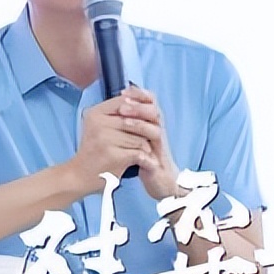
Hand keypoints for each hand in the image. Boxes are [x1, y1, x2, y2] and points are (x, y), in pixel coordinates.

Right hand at [66, 95, 151, 194]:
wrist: (79, 176)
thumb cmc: (93, 151)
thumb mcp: (98, 126)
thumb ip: (115, 114)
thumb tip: (140, 100)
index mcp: (95, 113)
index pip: (125, 102)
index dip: (139, 110)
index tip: (146, 120)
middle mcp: (98, 123)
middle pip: (134, 120)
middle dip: (145, 131)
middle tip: (149, 140)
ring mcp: (104, 138)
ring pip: (138, 137)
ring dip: (145, 147)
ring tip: (145, 153)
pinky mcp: (112, 155)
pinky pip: (137, 152)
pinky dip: (144, 159)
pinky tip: (144, 162)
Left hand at [115, 86, 179, 200]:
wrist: (160, 183)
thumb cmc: (145, 160)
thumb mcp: (135, 141)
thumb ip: (128, 127)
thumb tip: (112, 112)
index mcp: (152, 123)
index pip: (149, 101)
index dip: (138, 94)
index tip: (123, 91)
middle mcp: (158, 128)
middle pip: (153, 105)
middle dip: (137, 99)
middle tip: (123, 96)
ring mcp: (161, 140)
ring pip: (155, 118)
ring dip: (139, 112)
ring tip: (123, 109)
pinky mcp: (160, 152)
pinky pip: (155, 137)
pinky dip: (142, 130)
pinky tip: (128, 128)